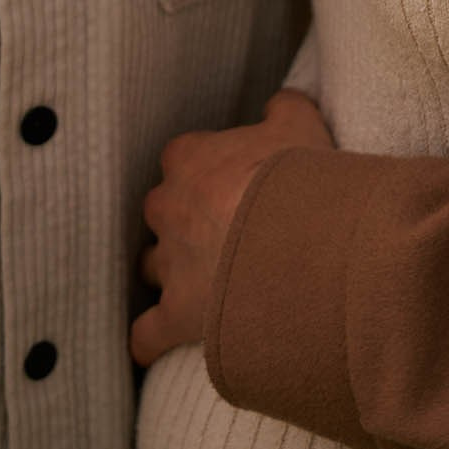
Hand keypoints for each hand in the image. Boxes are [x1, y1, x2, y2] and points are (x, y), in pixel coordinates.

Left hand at [131, 91, 334, 366]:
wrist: (300, 241)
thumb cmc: (297, 178)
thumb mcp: (301, 125)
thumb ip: (284, 108)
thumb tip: (278, 103)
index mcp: (190, 160)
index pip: (180, 159)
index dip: (204, 172)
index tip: (230, 183)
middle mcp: (168, 208)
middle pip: (161, 213)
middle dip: (183, 222)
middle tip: (224, 231)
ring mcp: (170, 263)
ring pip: (152, 268)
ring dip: (170, 273)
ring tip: (204, 283)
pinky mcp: (176, 314)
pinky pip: (147, 334)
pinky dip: (150, 339)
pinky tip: (156, 344)